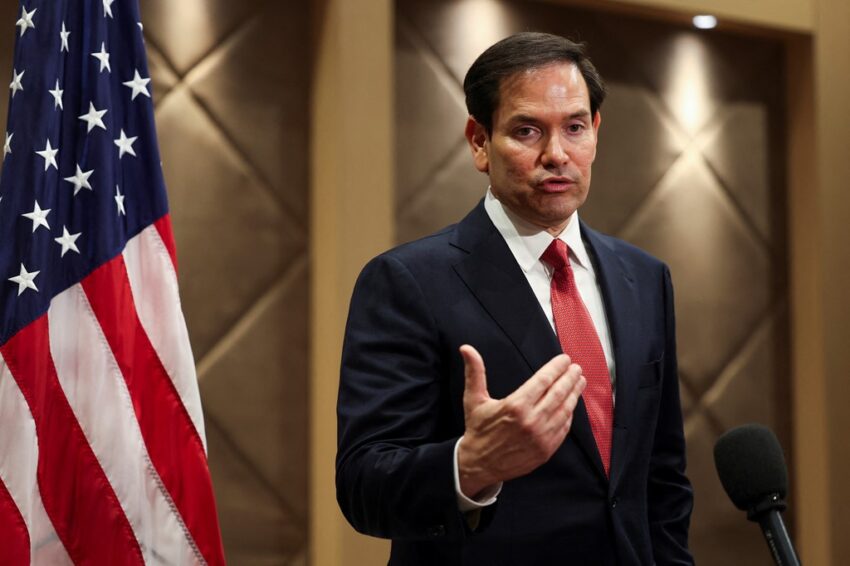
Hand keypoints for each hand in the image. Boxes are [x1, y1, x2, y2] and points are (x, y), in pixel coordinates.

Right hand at [456, 344, 585, 498]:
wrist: (479, 464)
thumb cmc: (478, 429)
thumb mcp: (474, 399)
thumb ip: (474, 372)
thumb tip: (466, 348)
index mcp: (515, 405)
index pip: (543, 380)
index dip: (556, 367)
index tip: (565, 359)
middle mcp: (531, 420)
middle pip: (559, 393)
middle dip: (570, 378)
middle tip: (576, 368)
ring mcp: (541, 437)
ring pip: (565, 410)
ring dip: (574, 394)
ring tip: (579, 382)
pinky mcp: (546, 450)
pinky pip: (563, 429)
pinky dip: (569, 415)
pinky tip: (571, 406)